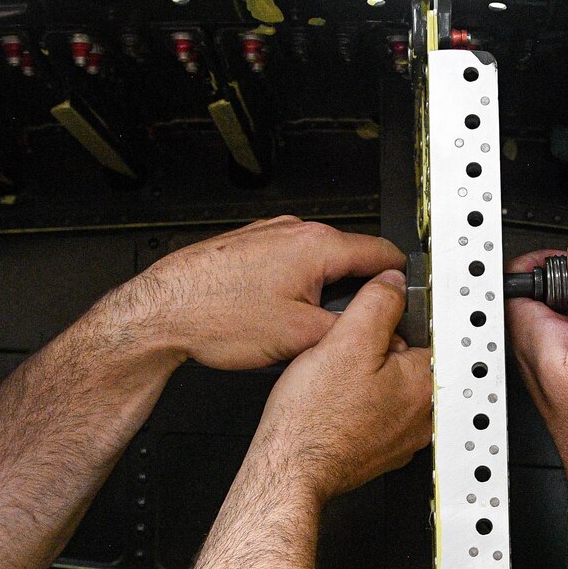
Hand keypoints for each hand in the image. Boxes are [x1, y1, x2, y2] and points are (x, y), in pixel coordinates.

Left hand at [127, 217, 406, 369]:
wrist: (160, 312)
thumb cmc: (216, 316)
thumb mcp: (300, 337)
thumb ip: (351, 331)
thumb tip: (378, 335)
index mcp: (318, 245)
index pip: (384, 254)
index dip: (402, 283)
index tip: (407, 303)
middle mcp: (296, 231)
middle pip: (351, 260)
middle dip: (358, 293)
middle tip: (351, 329)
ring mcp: (271, 236)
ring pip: (318, 265)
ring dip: (323, 293)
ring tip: (305, 329)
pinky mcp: (250, 247)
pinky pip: (290, 266)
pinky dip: (295, 288)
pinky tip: (275, 317)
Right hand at [251, 270, 431, 500]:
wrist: (290, 468)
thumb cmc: (313, 418)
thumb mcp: (345, 339)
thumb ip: (377, 303)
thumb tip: (393, 285)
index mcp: (425, 384)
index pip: (430, 333)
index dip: (396, 321)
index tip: (374, 325)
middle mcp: (424, 416)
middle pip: (411, 361)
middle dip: (381, 351)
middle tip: (347, 357)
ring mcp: (404, 438)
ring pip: (393, 388)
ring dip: (370, 379)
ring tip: (338, 382)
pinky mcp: (382, 451)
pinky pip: (378, 415)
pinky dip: (361, 406)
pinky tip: (336, 405)